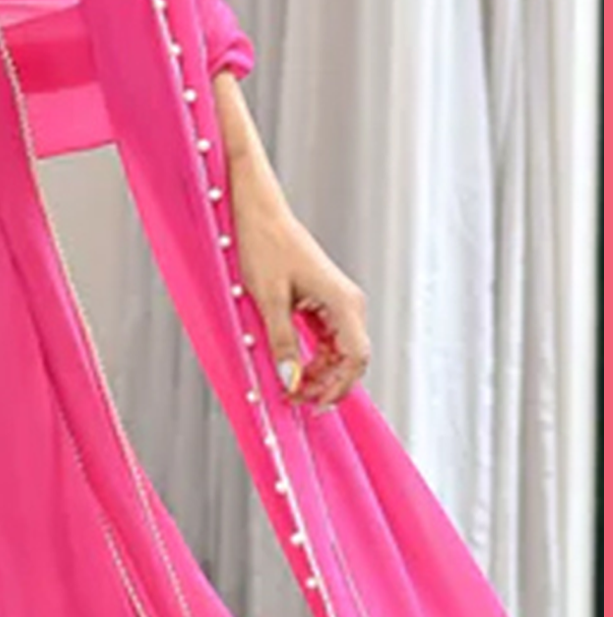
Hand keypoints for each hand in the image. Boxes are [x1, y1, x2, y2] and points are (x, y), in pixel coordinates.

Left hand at [230, 183, 370, 411]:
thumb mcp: (269, 300)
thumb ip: (282, 342)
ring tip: (290, 387)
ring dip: (318, 372)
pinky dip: (312, 356)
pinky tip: (291, 366)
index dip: (336, 385)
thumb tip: (290, 379)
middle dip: (326, 383)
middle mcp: (348, 303)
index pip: (356, 357)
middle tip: (295, 400)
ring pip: (338, 351)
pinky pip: (325, 338)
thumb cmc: (266, 247)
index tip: (310, 402)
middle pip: (350, 358)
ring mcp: (337, 302)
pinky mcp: (323, 302)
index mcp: (343, 301)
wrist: (260, 215)